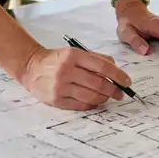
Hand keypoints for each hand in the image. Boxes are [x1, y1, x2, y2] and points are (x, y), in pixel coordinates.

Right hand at [18, 46, 132, 110]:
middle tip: (121, 93)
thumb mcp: (74, 52)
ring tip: (108, 97)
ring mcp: (61, 86)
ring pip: (91, 96)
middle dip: (114, 90)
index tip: (127, 81)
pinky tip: (95, 101)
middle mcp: (66, 70)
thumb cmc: (56, 59)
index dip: (118, 75)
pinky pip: (81, 104)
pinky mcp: (56, 100)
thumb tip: (115, 67)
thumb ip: (95, 58)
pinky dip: (92, 104)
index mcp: (73, 55)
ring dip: (104, 98)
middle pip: (98, 83)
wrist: (31, 67)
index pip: (102, 66)